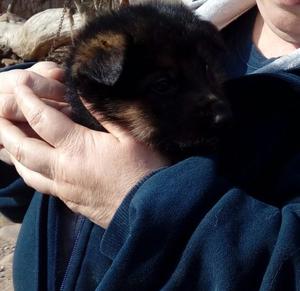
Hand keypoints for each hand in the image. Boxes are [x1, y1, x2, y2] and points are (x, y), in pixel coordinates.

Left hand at [0, 79, 167, 227]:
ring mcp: (64, 189)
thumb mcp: (130, 135)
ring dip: (13, 153)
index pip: (42, 119)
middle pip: (22, 148)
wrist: (148, 211)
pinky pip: (41, 186)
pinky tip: (34, 167)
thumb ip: (103, 114)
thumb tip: (84, 95)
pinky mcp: (71, 202)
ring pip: (26, 171)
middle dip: (5, 129)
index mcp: (77, 148)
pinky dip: (29, 172)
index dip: (27, 99)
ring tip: (7, 141)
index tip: (20, 85)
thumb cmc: (144, 170)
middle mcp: (63, 169)